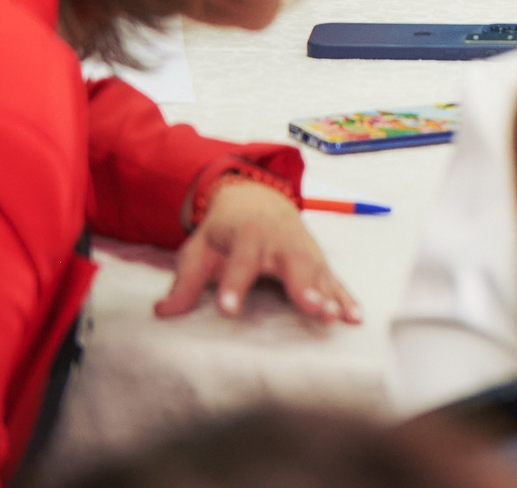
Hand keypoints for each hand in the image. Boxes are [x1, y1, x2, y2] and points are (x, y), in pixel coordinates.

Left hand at [156, 176, 362, 323]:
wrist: (258, 199)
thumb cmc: (225, 231)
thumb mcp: (199, 249)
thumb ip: (185, 282)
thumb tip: (161, 312)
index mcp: (247, 235)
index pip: (240, 261)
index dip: (234, 284)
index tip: (229, 309)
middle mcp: (280, 240)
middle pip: (293, 261)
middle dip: (303, 284)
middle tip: (311, 307)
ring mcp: (303, 249)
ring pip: (320, 271)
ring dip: (330, 293)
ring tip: (336, 317)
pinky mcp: (318, 260)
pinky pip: (334, 279)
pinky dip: (346, 297)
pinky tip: (355, 317)